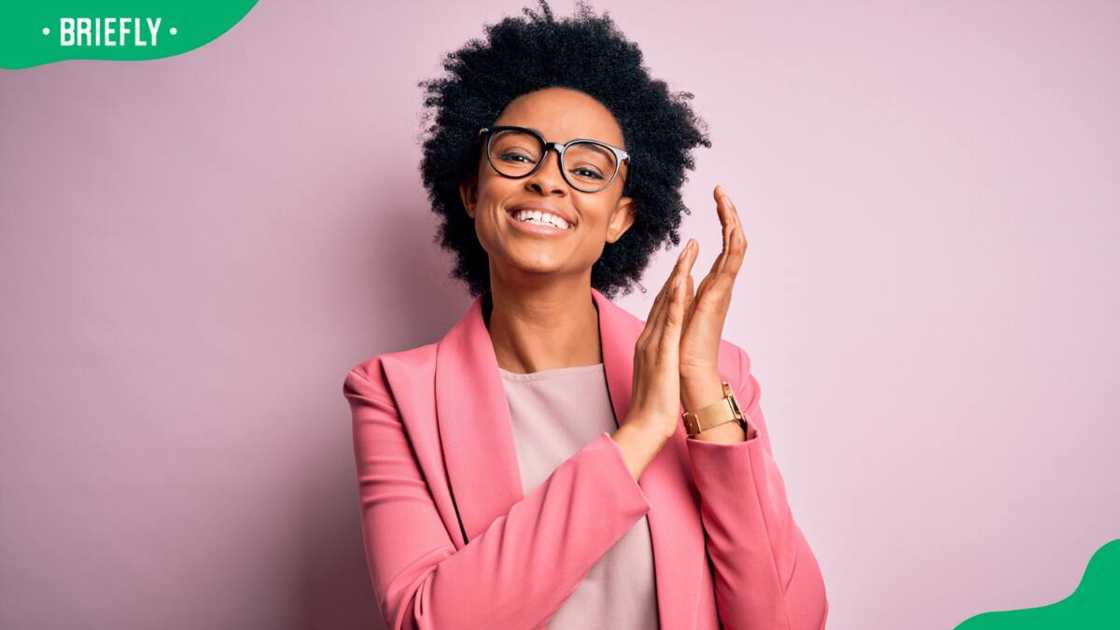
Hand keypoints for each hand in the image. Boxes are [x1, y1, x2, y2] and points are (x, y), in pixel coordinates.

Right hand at [623, 238, 699, 440]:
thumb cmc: (653, 406)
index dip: (673, 283)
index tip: (683, 264)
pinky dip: (675, 299)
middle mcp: (649, 338)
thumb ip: (658, 358)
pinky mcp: (662, 352)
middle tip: (688, 244)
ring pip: (665, 302)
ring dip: (677, 274)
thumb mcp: (656, 375)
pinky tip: (682, 282)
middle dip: (676, 269)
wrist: (645, 426)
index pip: (662, 308)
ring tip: (689, 250)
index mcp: (649, 343)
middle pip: (662, 298)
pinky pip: (669, 321)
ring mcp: (654, 343)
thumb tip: (665, 350)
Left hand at [679, 185, 747, 409]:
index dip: (722, 223)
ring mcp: (721, 293)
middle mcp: (721, 288)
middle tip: (722, 190)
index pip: (722, 248)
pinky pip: (726, 267)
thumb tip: (683, 278)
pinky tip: (724, 226)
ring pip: (734, 249)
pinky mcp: (716, 301)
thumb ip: (684, 294)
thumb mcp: (681, 312)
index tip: (719, 199)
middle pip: (732, 243)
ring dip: (730, 222)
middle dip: (729, 215)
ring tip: (725, 199)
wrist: (689, 376)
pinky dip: (728, 244)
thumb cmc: (684, 350)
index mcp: (712, 289)